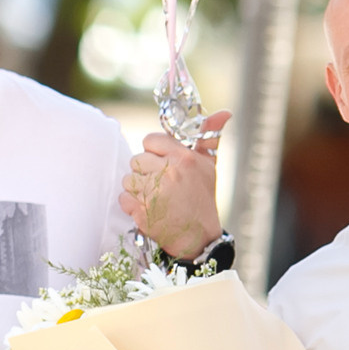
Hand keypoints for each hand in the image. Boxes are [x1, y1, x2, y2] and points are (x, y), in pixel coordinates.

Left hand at [121, 110, 229, 261]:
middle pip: (136, 160)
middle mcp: (169, 172)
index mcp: (184, 158)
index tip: (161, 162)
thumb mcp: (209, 165)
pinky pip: (123, 198)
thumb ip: (209, 137)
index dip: (153, 151)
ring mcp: (154, 192)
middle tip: (160, 184)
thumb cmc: (202, 198)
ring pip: (128, 179)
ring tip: (155, 197)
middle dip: (145, 172)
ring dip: (137, 189)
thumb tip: (224, 112)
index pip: (150, 140)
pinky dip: (132, 205)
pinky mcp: (142, 210)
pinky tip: (148, 209)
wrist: (198, 237)